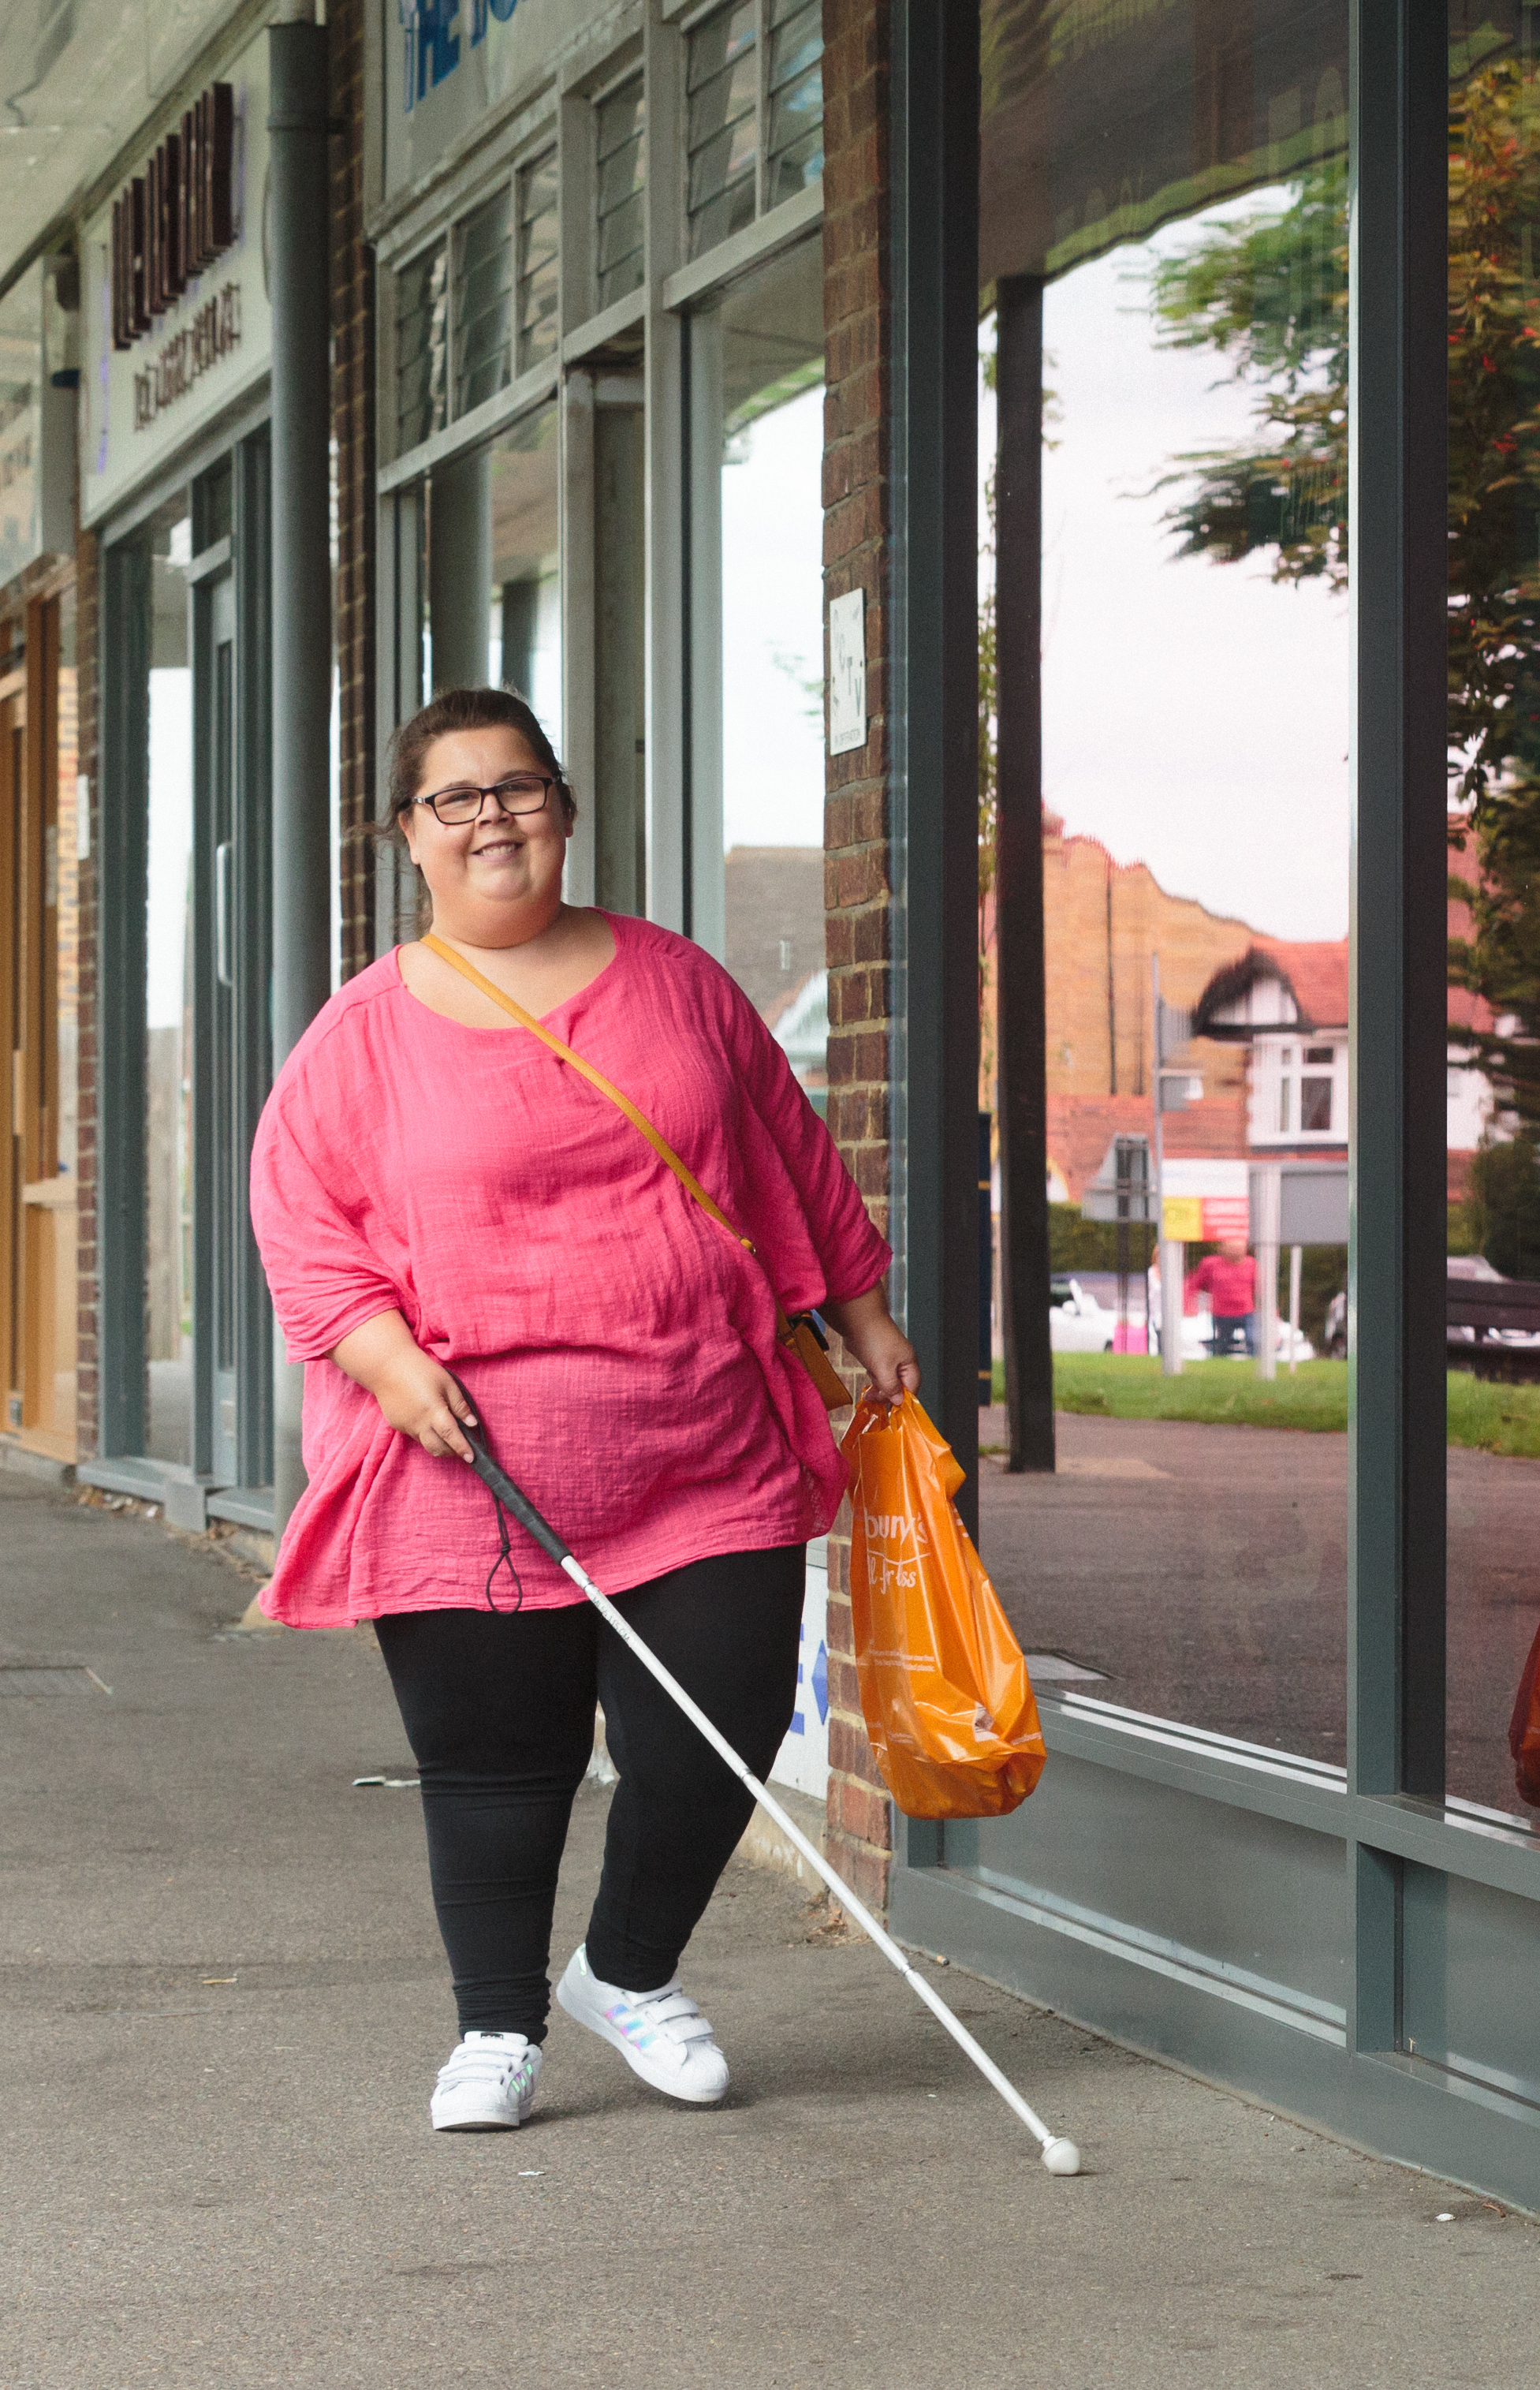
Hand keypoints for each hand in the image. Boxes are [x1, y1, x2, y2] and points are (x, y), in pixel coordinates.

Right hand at [329, 1310, 479, 1460]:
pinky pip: (415, 1435)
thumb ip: (459, 1405)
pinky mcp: (397, 1425)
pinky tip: (426, 1419)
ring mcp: (406, 1426)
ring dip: (438, 1443)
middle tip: (461, 1446)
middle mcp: (418, 1423)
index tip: (471, 1458)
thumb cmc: (421, 1370)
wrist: (387, 1366)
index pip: (451, 1436)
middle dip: (451, 1452)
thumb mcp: (447, 1383)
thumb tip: (472, 1424)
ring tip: (446, 1432)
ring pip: (425, 1443)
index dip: (462, 1448)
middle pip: (437, 1448)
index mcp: (433, 1410)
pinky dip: (425, 1433)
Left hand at [820, 1285, 919, 1405]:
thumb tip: (898, 1401)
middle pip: (899, 1387)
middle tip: (873, 1397)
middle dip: (886, 1393)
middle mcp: (901, 1361)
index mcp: (909, 1363)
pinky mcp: (877, 1357)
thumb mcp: (883, 1369)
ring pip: (887, 1381)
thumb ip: (891, 1387)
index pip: (912, 1389)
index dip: (902, 1400)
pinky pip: (878, 1374)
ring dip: (878, 1386)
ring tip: (869, 1384)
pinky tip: (867, 1375)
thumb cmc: (873, 1338)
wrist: (857, 1319)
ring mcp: (889, 1359)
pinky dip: (872, 1378)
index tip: (891, 1409)